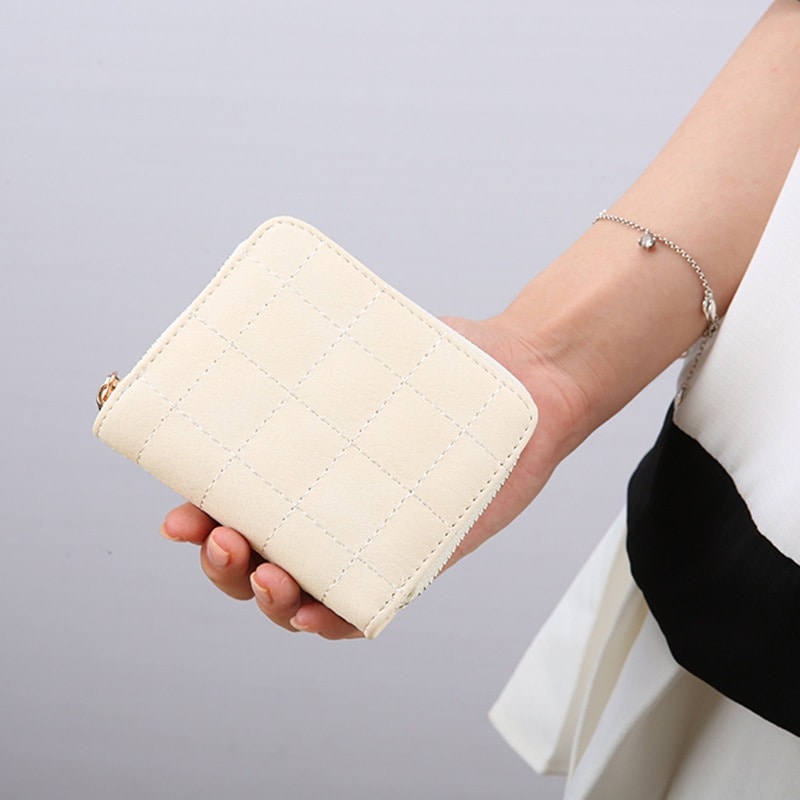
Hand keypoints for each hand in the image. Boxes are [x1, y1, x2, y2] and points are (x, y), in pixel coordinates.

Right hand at [161, 314, 588, 638]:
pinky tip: (314, 612)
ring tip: (265, 574)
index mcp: (305, 470)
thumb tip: (254, 325)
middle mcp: (329, 509)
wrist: (520, 378)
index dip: (199, 523)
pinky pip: (368, 604)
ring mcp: (370, 537)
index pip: (238, 508)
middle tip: (219, 537)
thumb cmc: (438, 366)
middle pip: (257, 559)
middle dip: (224, 563)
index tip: (178, 514)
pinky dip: (334, 618)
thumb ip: (318, 356)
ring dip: (267, 596)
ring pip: (301, 591)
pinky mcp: (419, 557)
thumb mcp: (367, 352)